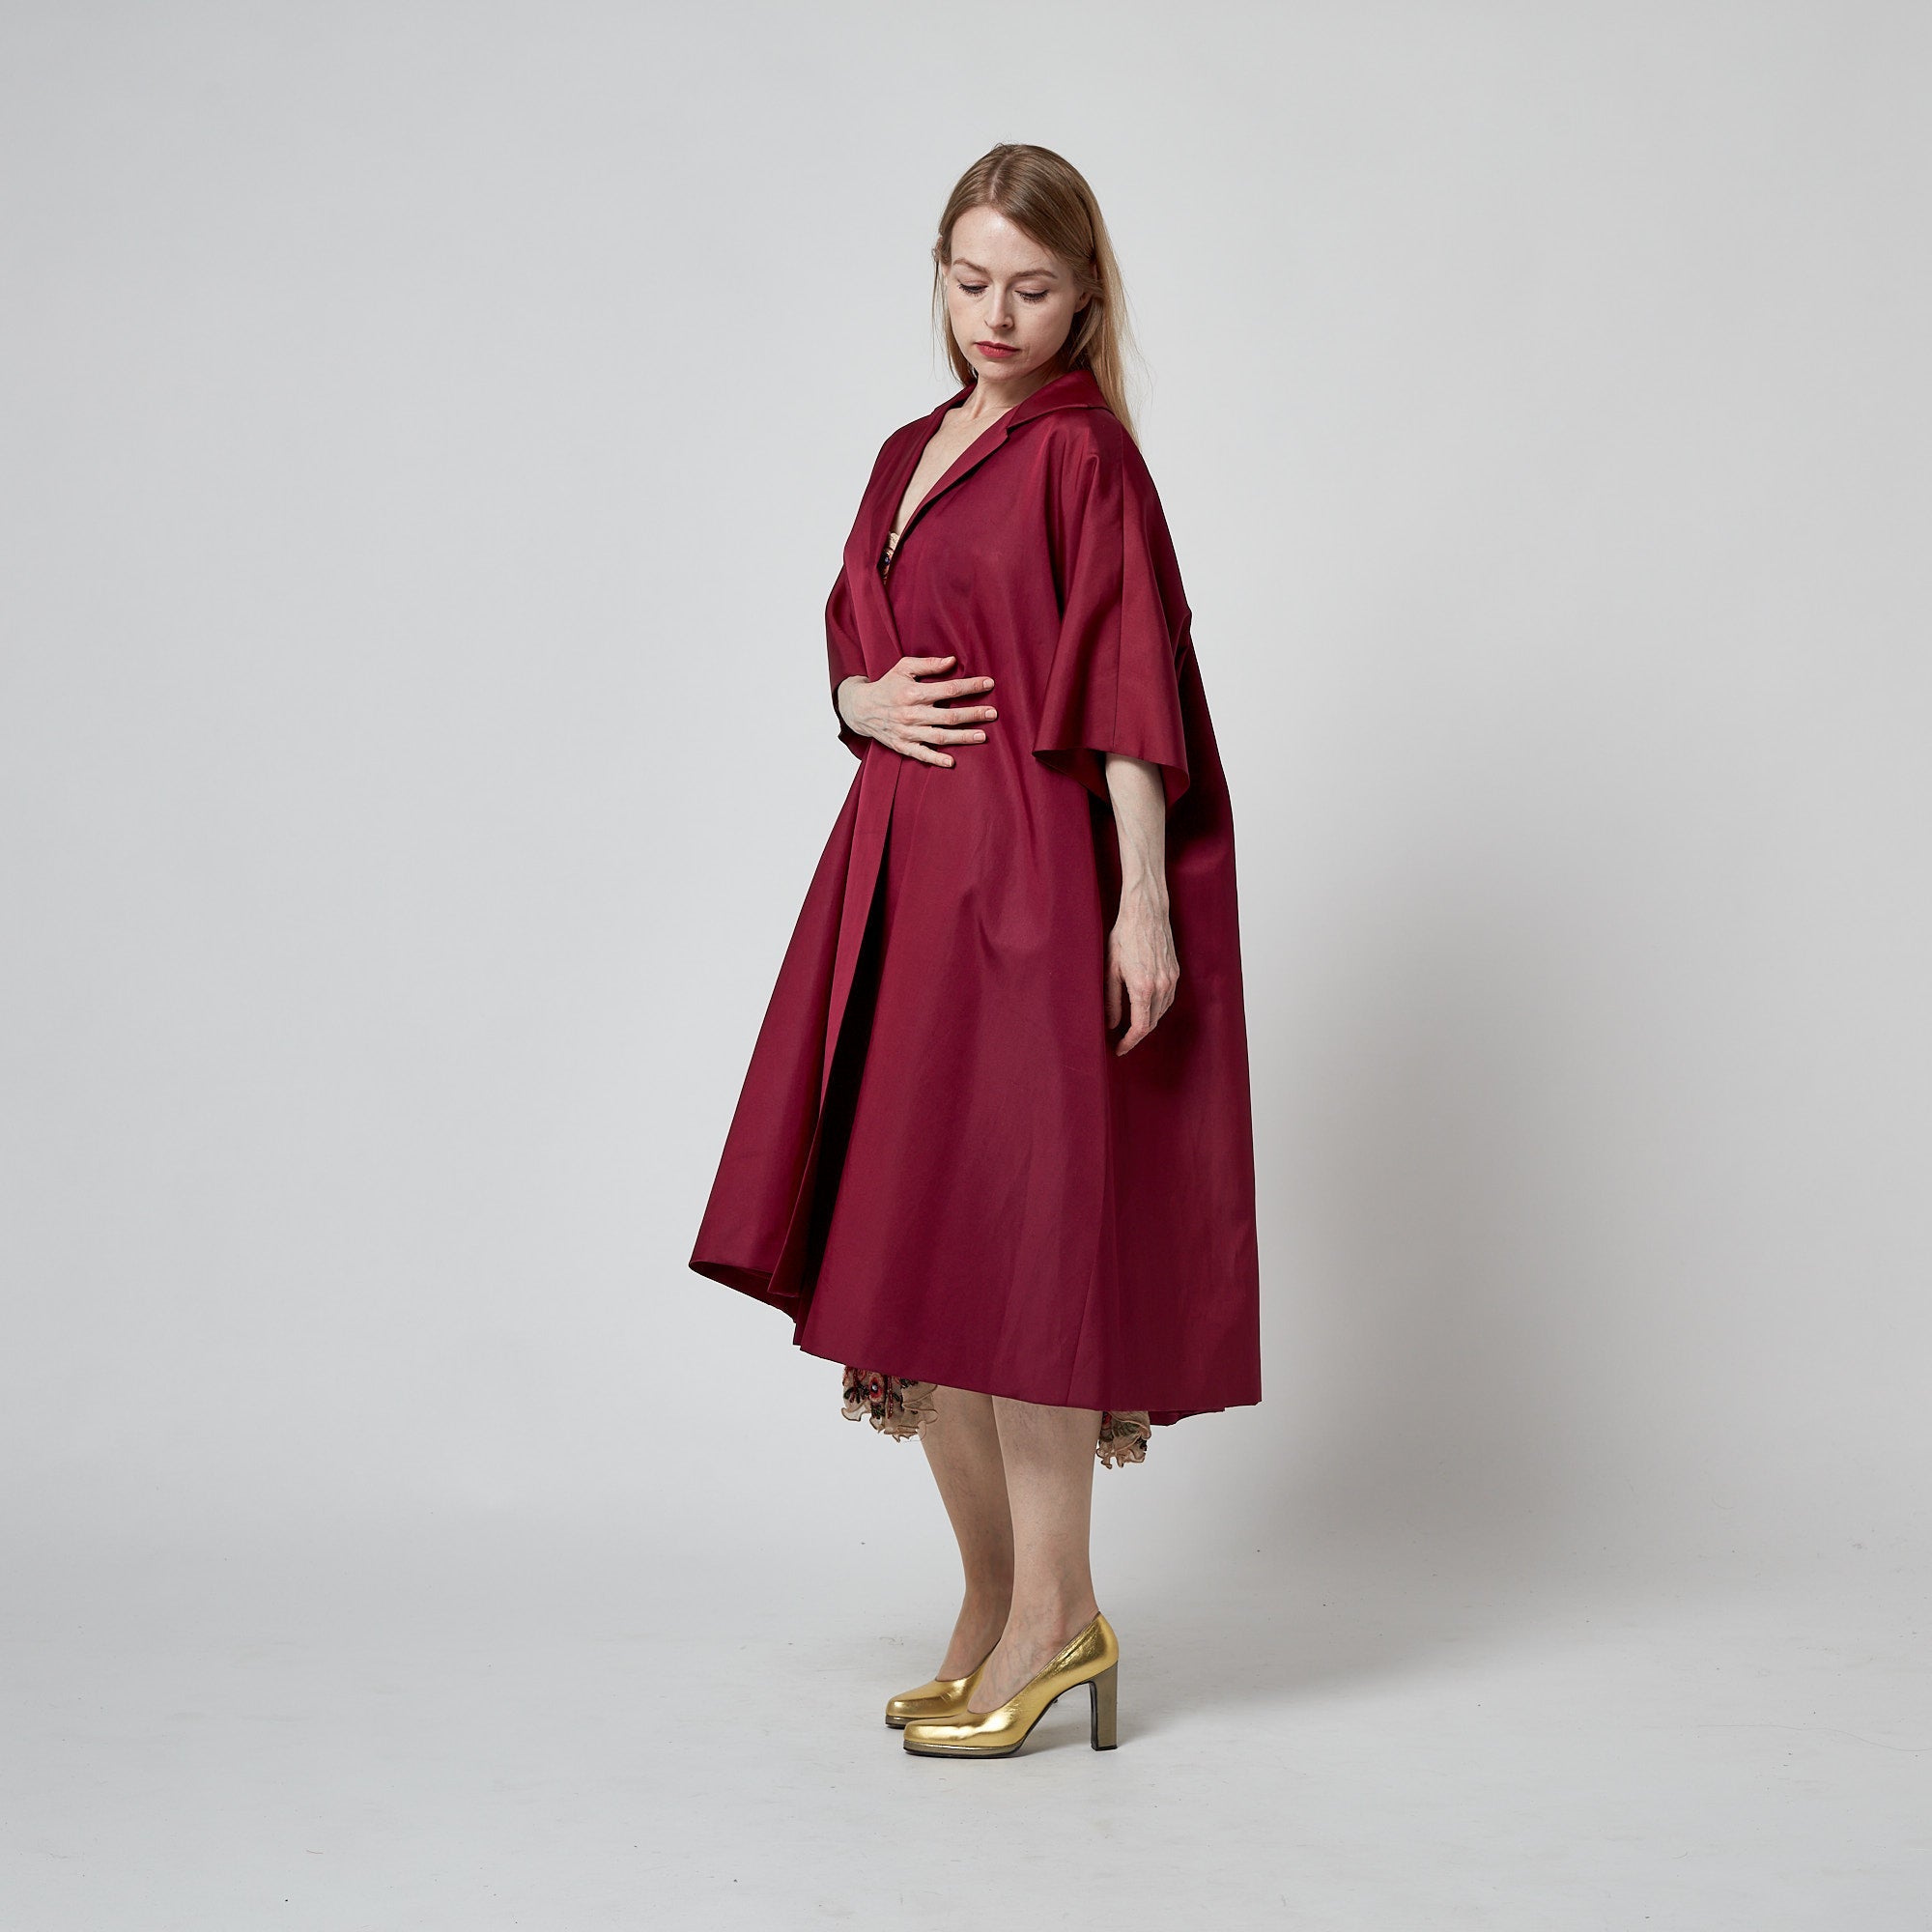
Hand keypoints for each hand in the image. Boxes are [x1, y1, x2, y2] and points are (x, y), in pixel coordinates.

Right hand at [836, 655, 996, 767]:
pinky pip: (921, 755)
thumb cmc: (886, 685)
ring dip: (963, 737)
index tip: (989, 683)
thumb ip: (928, 665)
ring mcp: (907, 733)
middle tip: (993, 713)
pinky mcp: (902, 746)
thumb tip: (952, 661)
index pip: (948, 690)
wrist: (860, 708)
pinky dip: (936, 759)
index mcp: (913, 693)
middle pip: (949, 716)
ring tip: (983, 736)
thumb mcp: (904, 668)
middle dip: (973, 714)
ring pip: (940, 737)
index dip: (970, 686)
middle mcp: (911, 714)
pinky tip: (952, 762)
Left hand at [1105, 883, 1178, 1054]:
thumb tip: (1112, 1024)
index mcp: (1143, 987)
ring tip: (1130, 1027)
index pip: (1140, 1027)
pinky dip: (1156, 1009)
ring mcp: (1171, 979)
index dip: (1129, 1042)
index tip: (1119, 1049)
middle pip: (1152, 1023)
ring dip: (1147, 1023)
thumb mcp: (1110, 969)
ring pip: (1161, 1013)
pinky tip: (1144, 1008)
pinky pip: (1167, 1000)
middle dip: (1136, 1036)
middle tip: (1121, 1041)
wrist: (1146, 912)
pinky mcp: (1175, 972)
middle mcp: (1161, 986)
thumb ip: (1111, 1000)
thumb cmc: (1124, 936)